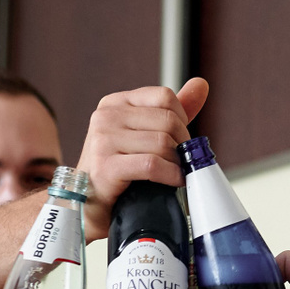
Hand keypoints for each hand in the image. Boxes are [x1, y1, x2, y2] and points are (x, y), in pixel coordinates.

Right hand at [76, 78, 209, 239]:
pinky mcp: (106, 167)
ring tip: (178, 173)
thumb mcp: (142, 134)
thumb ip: (170, 111)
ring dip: (178, 162)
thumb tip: (201, 84)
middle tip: (183, 161)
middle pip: (167, 120)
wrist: (88, 204)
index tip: (180, 139)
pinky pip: (152, 165)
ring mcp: (103, 140)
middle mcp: (106, 116)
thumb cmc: (117, 169)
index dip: (181, 118)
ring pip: (162, 143)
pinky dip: (171, 174)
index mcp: (115, 103)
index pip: (164, 96)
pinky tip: (174, 182)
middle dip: (182, 144)